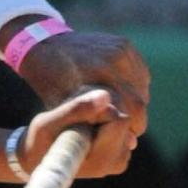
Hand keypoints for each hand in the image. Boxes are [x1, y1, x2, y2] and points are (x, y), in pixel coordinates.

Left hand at [16, 31, 149, 138]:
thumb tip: (133, 144)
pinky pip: (139, 73)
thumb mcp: (66, 112)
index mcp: (96, 77)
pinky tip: (120, 94)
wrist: (45, 47)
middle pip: (139, 100)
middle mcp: (111, 60)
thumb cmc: (52, 86)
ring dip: (136, 102)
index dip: (131, 128)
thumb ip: (97, 127)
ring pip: (142, 87)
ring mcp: (119, 49)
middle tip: (127, 129)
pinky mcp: (123, 43)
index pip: (131, 111)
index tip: (126, 138)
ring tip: (120, 112)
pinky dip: (135, 86)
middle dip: (136, 118)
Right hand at [21, 86, 135, 178]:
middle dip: (103, 113)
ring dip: (104, 117)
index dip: (98, 112)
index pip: (118, 120)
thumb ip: (76, 109)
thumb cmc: (40, 142)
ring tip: (80, 126)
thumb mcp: (47, 123)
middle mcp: (116, 162)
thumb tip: (106, 95)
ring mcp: (121, 158)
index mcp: (101, 160)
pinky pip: (122, 126)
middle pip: (124, 120)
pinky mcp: (122, 152)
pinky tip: (88, 129)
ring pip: (124, 121)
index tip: (77, 118)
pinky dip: (106, 122)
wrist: (38, 159)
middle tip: (78, 120)